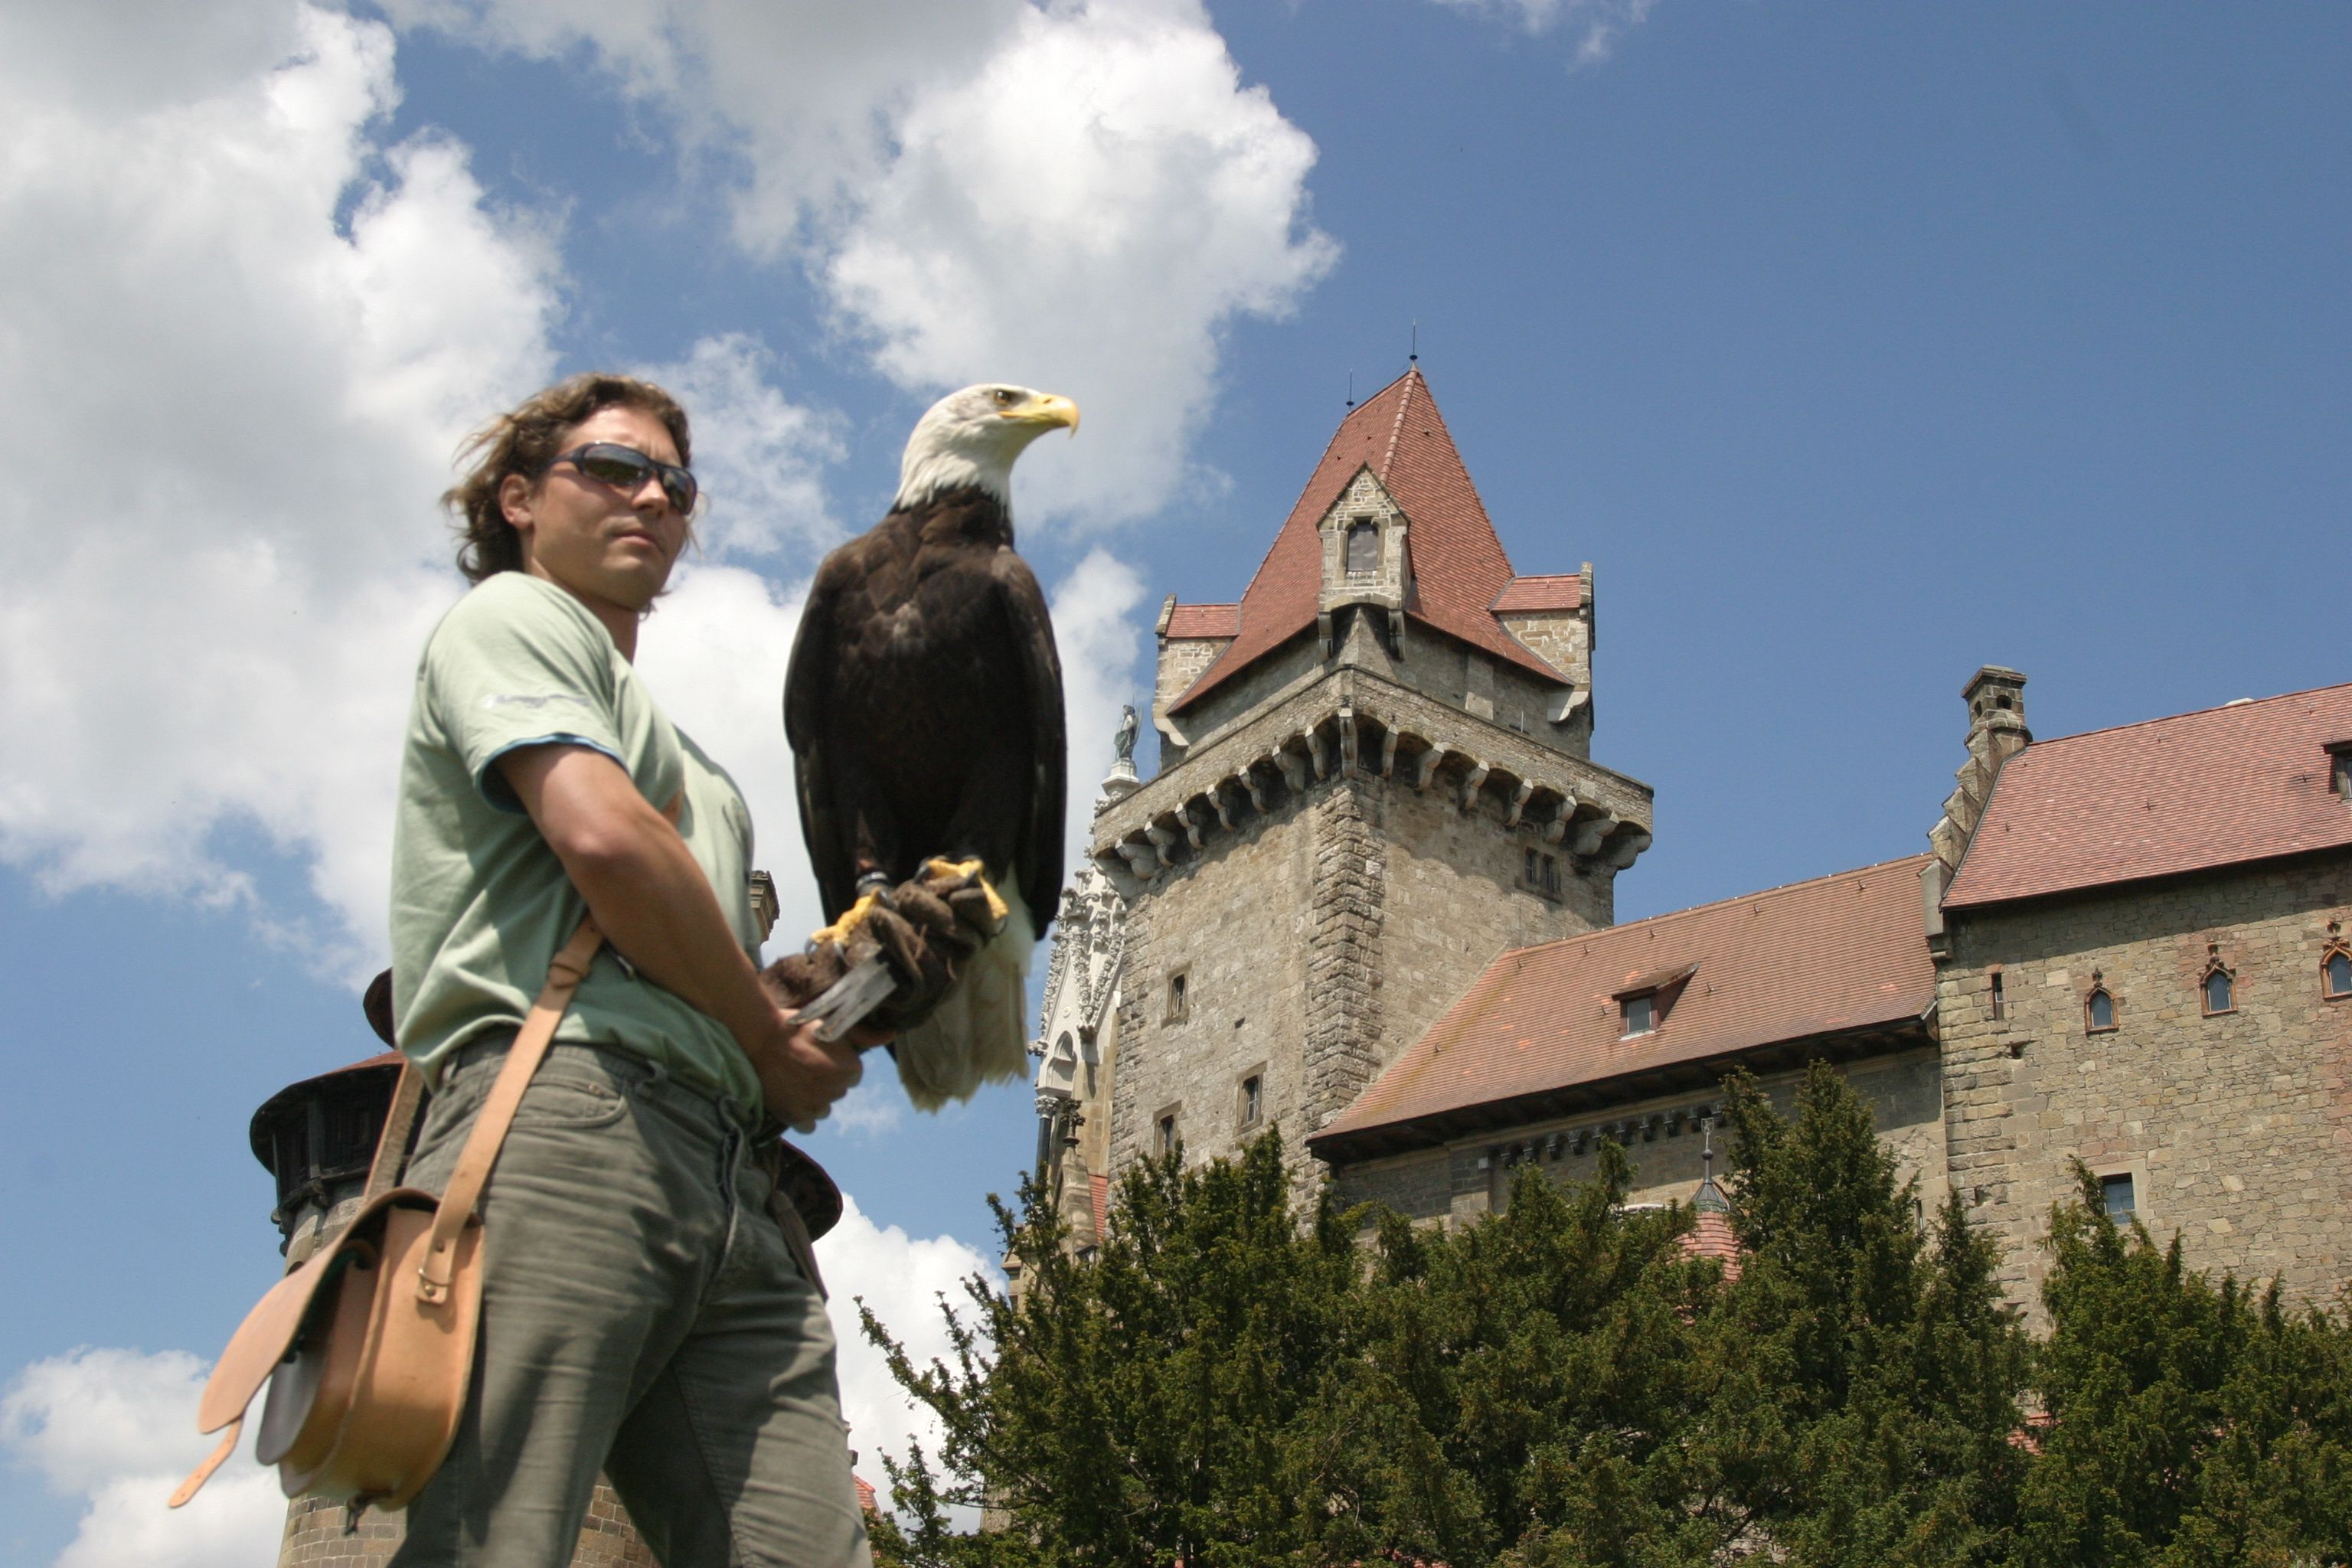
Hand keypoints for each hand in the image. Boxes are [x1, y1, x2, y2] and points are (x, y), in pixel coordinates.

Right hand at [745, 1006, 862, 1131]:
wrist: (761, 1040)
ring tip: (795, 1083)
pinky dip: (801, 1117)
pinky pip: (808, 1126)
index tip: (821, 1059)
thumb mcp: (832, 1027)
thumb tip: (887, 1037)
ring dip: (814, 1100)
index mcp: (851, 1069)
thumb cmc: (797, 1029)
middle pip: (837, 1091)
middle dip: (826, 1083)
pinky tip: (791, 1101)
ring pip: (823, 1110)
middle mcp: (838, 1091)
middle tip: (805, 1069)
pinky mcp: (797, 1118)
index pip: (852, 1075)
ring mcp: (817, 1106)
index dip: (836, 1066)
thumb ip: (860, 1038)